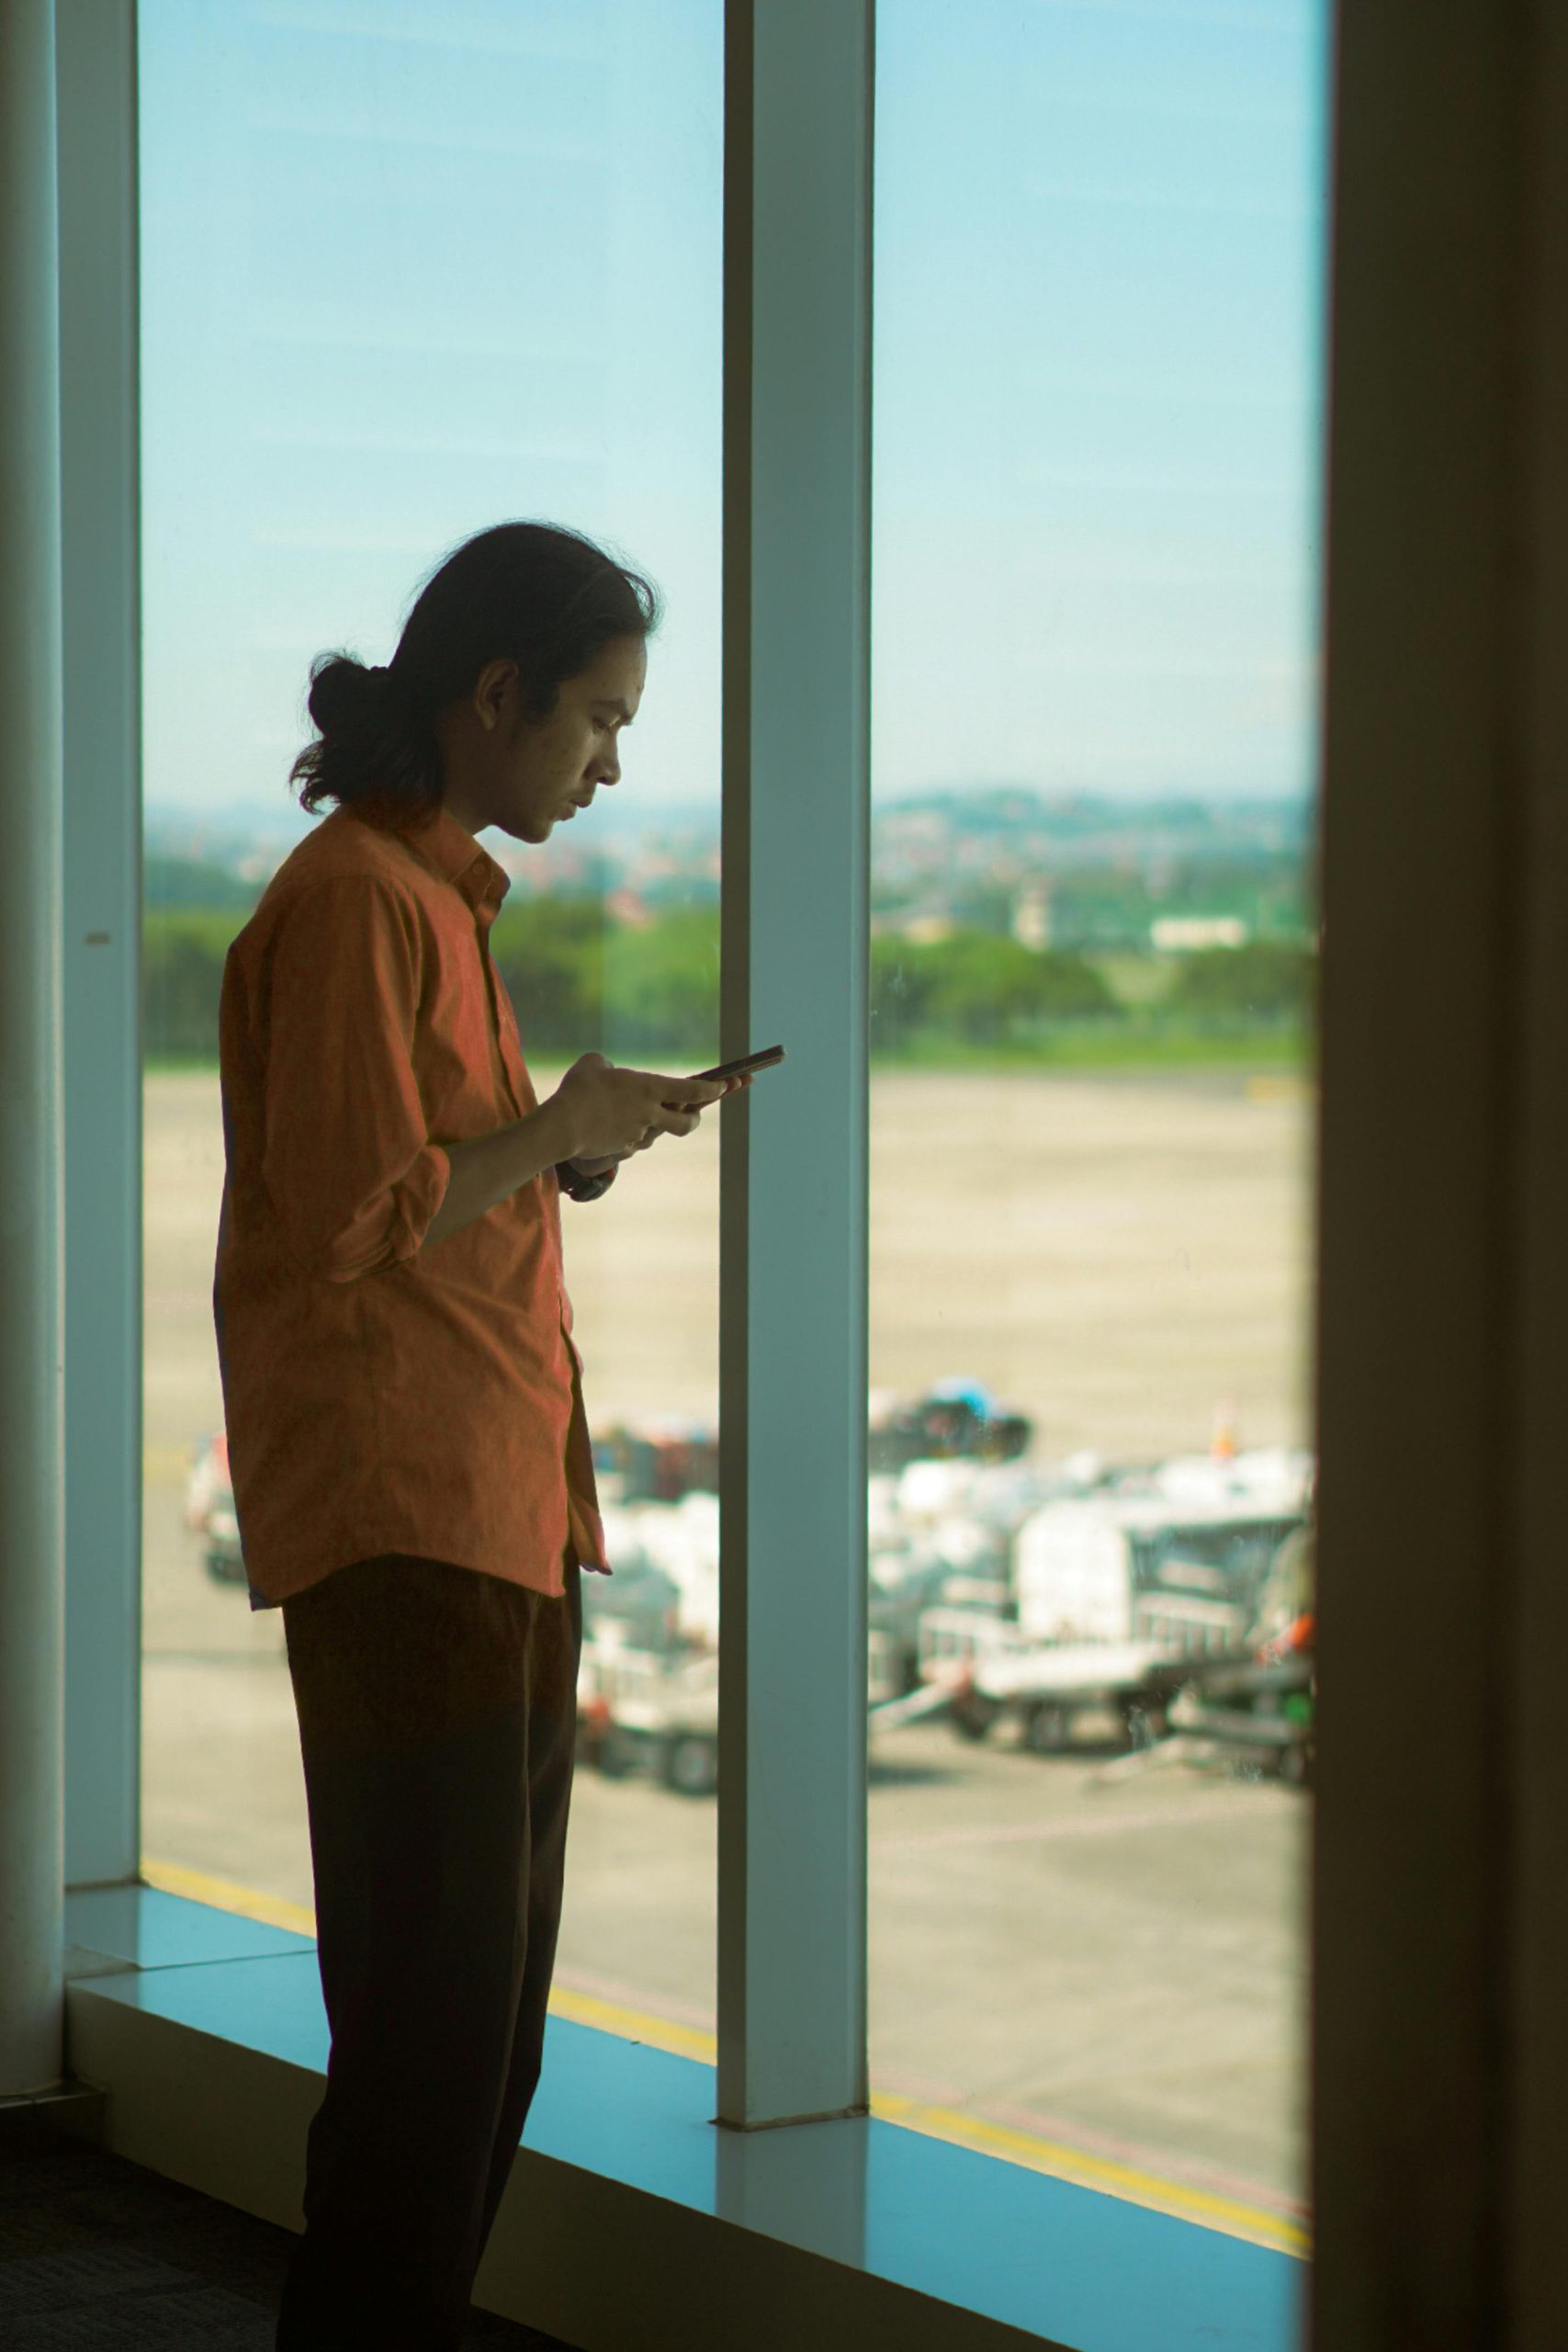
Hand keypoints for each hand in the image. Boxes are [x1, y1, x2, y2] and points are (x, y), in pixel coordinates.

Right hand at [552, 1055, 742, 1165]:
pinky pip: (634, 1141)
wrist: (562, 1127)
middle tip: (694, 1112)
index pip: (693, 1090)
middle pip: (688, 1123)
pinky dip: (629, 1133)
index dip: (713, 1089)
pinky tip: (609, 1125)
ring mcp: (639, 1135)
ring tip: (632, 1113)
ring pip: (657, 1132)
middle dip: (695, 1118)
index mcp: (650, 1089)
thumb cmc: (578, 1089)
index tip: (725, 1085)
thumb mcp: (593, 1064)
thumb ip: (608, 1067)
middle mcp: (651, 1114)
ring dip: (654, 1124)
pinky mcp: (624, 1150)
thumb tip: (609, 1073)